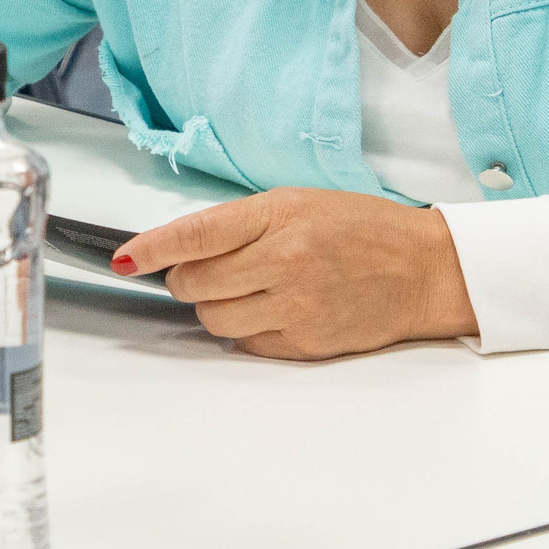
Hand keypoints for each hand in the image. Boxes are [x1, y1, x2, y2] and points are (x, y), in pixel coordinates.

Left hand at [114, 188, 475, 361]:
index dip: (150, 249)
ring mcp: (296, 305)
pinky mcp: (306, 343)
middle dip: (189, 279)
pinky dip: (248, 330)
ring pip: (213, 318)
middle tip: (212, 271)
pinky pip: (246, 345)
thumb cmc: (362, 229)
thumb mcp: (298, 203)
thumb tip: (179, 251)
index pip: (196, 234)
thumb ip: (240, 224)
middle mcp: (285, 260)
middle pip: (194, 283)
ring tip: (249, 290)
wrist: (425, 269)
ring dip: (215, 307)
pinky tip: (275, 310)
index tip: (123, 258)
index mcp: (278, 215)